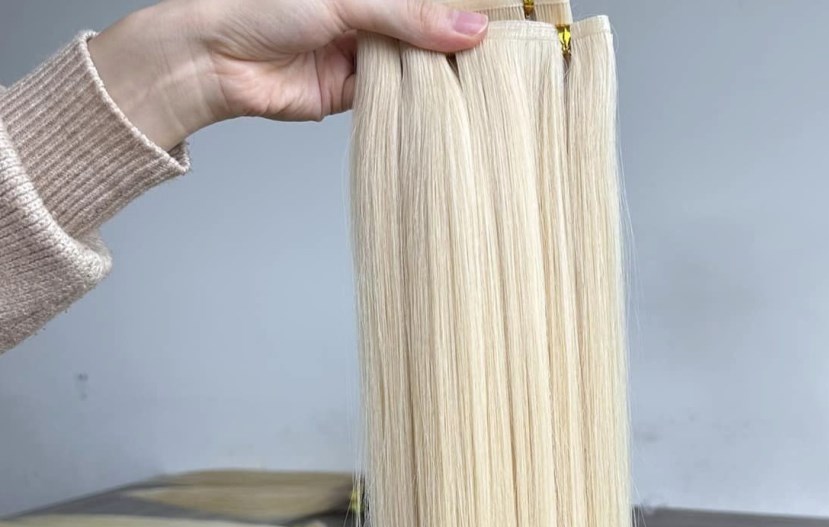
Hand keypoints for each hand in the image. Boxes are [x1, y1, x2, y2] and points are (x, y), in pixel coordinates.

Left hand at [89, 0, 487, 150]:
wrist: (216, 58)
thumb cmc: (263, 5)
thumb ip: (410, 14)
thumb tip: (472, 28)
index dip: (463, 4)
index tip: (501, 15)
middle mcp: (369, 12)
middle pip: (427, 25)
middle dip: (457, 39)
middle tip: (499, 54)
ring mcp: (364, 50)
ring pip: (417, 62)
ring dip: (440, 72)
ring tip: (478, 79)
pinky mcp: (356, 92)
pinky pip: (398, 96)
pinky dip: (418, 101)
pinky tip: (444, 103)